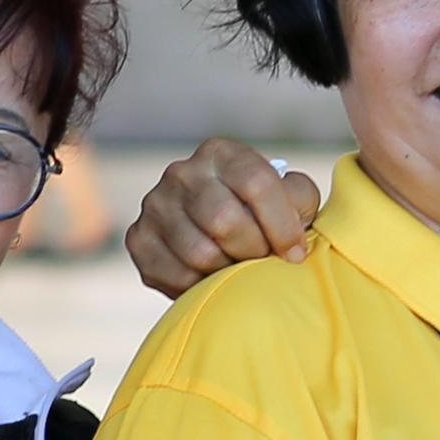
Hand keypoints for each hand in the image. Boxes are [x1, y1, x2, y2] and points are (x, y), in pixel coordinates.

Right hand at [129, 131, 321, 294]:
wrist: (221, 238)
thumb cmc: (265, 218)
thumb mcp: (290, 200)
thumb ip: (300, 197)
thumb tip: (295, 209)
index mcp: (221, 153)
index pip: (256, 183)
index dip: (282, 225)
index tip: (295, 254)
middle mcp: (182, 172)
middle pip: (223, 219)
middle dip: (254, 251)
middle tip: (263, 262)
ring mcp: (155, 204)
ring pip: (200, 253)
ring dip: (228, 272)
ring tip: (239, 270)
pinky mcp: (139, 238)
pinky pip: (176, 275)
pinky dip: (201, 286)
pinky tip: (212, 278)